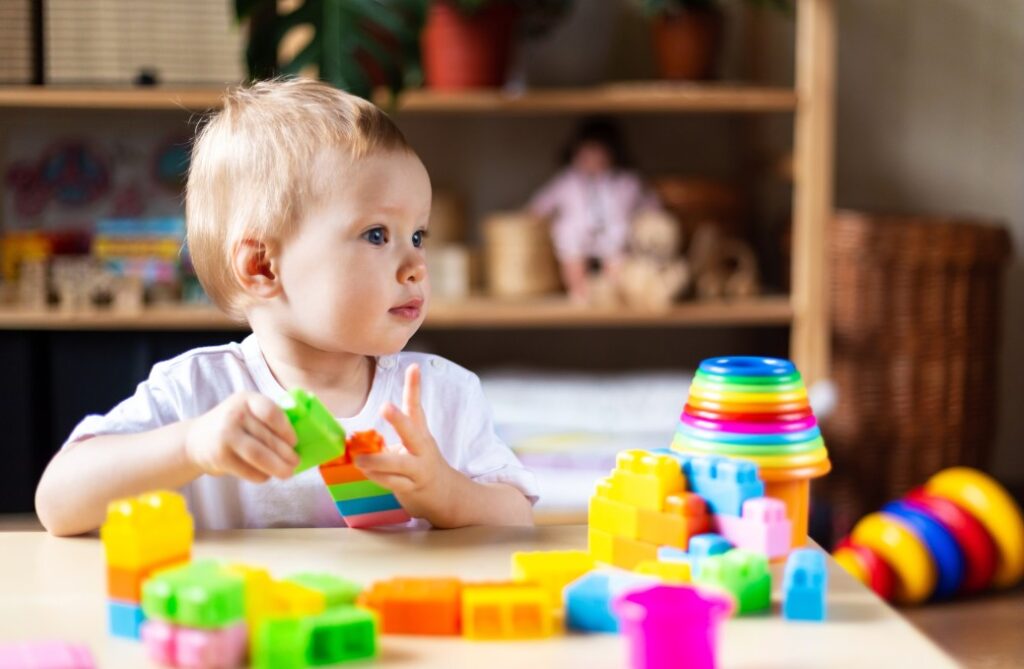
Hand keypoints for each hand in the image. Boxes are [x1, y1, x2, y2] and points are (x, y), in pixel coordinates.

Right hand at [184, 392, 298, 482]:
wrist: (195, 440)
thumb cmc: (233, 427)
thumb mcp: (247, 412)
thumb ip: (268, 419)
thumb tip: (302, 437)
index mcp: (246, 399)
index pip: (271, 412)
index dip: (286, 429)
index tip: (295, 441)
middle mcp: (234, 414)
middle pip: (267, 438)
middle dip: (286, 453)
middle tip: (296, 462)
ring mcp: (225, 435)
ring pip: (259, 455)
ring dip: (277, 467)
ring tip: (288, 473)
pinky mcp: (219, 457)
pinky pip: (248, 469)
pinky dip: (261, 475)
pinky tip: (267, 475)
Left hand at [354, 364, 459, 523]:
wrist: (445, 494)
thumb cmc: (420, 464)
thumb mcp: (412, 444)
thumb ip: (393, 434)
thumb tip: (363, 428)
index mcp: (420, 434)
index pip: (417, 407)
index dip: (415, 386)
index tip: (413, 367)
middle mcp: (422, 449)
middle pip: (412, 432)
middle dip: (399, 419)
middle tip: (385, 407)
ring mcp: (419, 469)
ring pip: (399, 464)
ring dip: (377, 461)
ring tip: (358, 459)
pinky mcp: (412, 487)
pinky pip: (393, 482)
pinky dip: (378, 477)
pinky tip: (366, 472)